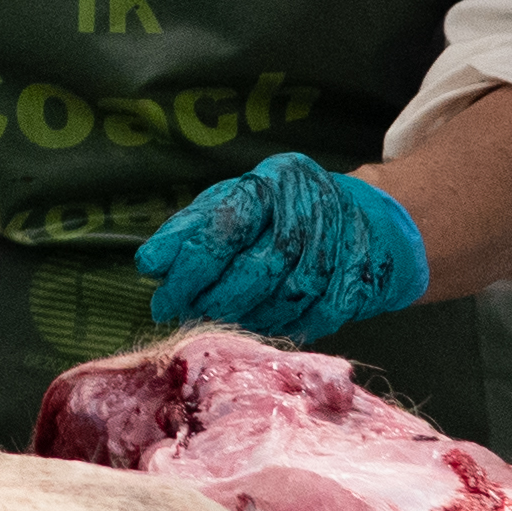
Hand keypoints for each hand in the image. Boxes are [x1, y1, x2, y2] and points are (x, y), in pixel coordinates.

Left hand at [137, 151, 429, 343]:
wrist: (360, 221)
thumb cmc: (282, 211)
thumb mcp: (236, 201)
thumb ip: (193, 228)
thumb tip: (151, 263)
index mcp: (276, 182)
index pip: (228, 225)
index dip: (191, 264)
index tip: (162, 294)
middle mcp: (313, 210)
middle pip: (259, 267)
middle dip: (215, 299)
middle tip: (185, 315)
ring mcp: (341, 249)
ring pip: (286, 298)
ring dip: (245, 318)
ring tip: (217, 323)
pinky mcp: (358, 284)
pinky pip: (314, 318)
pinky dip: (280, 329)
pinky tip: (257, 327)